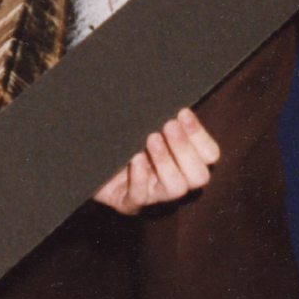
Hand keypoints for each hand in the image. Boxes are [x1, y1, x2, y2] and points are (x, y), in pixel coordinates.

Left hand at [92, 108, 219, 215]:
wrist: (88, 156)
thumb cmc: (121, 135)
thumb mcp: (142, 122)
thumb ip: (160, 114)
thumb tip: (171, 95)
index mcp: (182, 158)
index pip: (209, 154)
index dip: (199, 135)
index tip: (182, 112)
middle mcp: (173, 180)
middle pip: (199, 176)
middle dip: (185, 149)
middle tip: (168, 126)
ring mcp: (152, 194)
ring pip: (176, 189)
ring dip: (166, 162)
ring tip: (150, 138)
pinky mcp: (127, 203)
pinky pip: (139, 197)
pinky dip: (139, 178)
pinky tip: (135, 160)